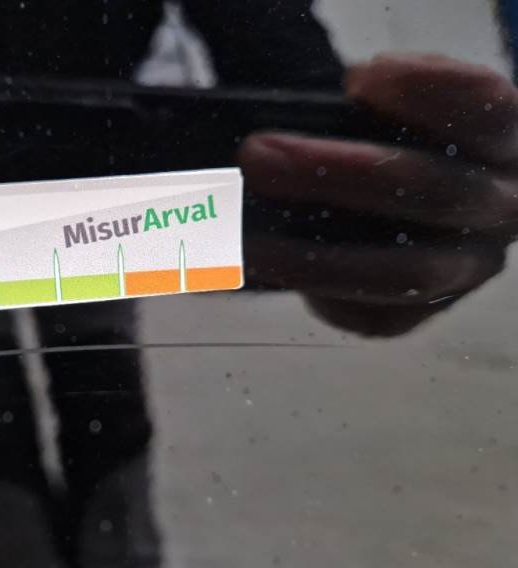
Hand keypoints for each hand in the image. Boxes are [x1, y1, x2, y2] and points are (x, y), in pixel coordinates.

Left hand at [238, 53, 517, 335]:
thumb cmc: (392, 139)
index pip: (485, 110)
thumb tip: (283, 140)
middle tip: (256, 157)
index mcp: (500, 140)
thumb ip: (364, 108)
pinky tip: (274, 274)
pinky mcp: (428, 310)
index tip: (357, 81)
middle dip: (335, 174)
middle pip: (431, 192)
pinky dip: (324, 296)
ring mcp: (468, 267)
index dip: (426, 93)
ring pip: (405, 273)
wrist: (404, 192)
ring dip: (317, 259)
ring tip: (246, 245)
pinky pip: (379, 316)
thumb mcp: (389, 109)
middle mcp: (498, 207)